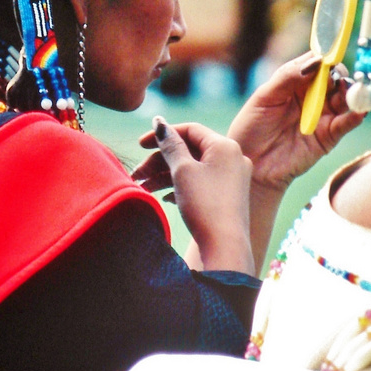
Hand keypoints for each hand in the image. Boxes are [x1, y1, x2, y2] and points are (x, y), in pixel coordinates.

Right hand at [133, 118, 253, 273]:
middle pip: (190, 150)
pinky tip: (165, 198)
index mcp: (225, 146)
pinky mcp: (229, 196)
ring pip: (193, 168)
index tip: (140, 145)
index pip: (189, 130)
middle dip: (160, 161)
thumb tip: (159, 122)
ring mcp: (233, 178)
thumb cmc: (204, 205)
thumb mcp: (182, 170)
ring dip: (166, 175)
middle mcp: (233, 158)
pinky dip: (181, 186)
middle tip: (138, 174)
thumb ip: (169, 144)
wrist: (224, 247)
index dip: (163, 134)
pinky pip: (202, 183)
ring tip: (144, 188)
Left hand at [227, 51, 365, 195]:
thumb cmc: (251, 128)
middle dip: (340, 75)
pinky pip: (346, 123)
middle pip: (335, 78)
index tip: (329, 57)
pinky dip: (354, 116)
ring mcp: (322, 115)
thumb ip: (288, 77)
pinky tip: (357, 111)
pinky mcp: (328, 136)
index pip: (316, 63)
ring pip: (345, 99)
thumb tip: (316, 61)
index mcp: (294, 81)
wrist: (251, 165)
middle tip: (338, 78)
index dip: (325, 57)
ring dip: (351, 93)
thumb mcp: (265, 97)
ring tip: (350, 91)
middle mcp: (312, 96)